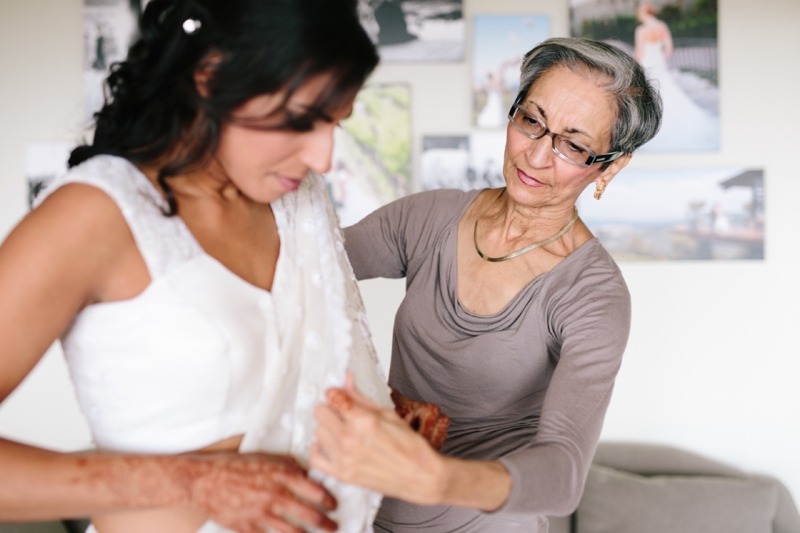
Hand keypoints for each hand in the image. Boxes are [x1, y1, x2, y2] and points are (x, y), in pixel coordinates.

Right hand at [188, 453, 336, 532]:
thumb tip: (306, 474)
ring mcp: (261, 513)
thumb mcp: (265, 458)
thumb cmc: (234, 466)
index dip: (329, 501)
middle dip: (326, 523)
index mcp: (280, 475)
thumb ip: (288, 466)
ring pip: (293, 531)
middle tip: (333, 526)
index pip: (315, 491)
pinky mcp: (247, 527)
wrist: (204, 480)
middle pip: (309, 515)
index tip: (334, 505)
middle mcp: (274, 495)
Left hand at [310, 374, 446, 505]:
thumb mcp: (387, 414)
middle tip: (342, 414)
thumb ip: (361, 398)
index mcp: (364, 421)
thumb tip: (347, 379)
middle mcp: (351, 439)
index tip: (340, 396)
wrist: (421, 476)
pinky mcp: (343, 475)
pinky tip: (331, 446)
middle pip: (320, 413)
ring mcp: (345, 459)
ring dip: (328, 429)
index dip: (336, 394)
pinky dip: (319, 450)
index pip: (332, 397)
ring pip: (318, 432)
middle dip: (330, 409)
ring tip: (342, 431)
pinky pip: (314, 458)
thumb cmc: (410, 446)